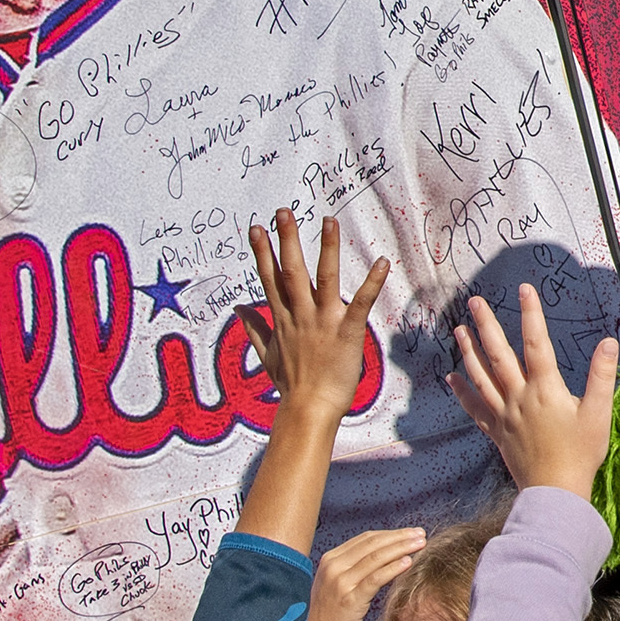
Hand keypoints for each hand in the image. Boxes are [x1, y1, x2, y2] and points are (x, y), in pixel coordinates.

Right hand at [241, 210, 388, 425]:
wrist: (309, 410)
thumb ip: (254, 329)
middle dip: (286, 240)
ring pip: (323, 279)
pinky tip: (381, 262)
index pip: (270, 278)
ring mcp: (322, 322)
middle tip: (283, 211)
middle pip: (291, 271)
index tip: (257, 227)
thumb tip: (238, 310)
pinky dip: (371, 283)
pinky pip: (359, 303)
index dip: (263, 252)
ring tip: (328, 221)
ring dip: (326, 249)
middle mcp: (300, 315)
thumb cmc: (291, 386)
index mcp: (283, 319)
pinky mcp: (346, 332)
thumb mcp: (267, 356)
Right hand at [305, 527, 424, 620]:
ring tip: (420, 544)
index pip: (365, 538)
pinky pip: (376, 578)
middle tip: (420, 534)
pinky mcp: (350, 599)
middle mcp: (334, 566)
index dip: (390, 534)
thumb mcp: (337, 584)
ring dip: (402, 548)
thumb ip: (354, 568)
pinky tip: (408, 563)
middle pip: (373, 544)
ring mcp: (341, 582)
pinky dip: (393, 568)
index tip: (409, 533)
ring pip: (376, 557)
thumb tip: (384, 555)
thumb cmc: (330, 616)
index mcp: (330, 559)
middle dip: (400, 537)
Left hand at [444, 284, 619, 496]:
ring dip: (469, 352)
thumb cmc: (581, 454)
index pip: (536, 343)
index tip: (524, 289)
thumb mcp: (600, 413)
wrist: (555, 492)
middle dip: (487, 325)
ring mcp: (505, 415)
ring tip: (459, 330)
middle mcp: (519, 397)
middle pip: (499, 355)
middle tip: (475, 302)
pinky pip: (475, 408)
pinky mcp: (497, 433)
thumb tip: (608, 342)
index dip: (531, 314)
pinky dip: (462, 391)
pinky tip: (451, 377)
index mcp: (545, 389)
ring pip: (481, 377)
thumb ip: (603, 376)